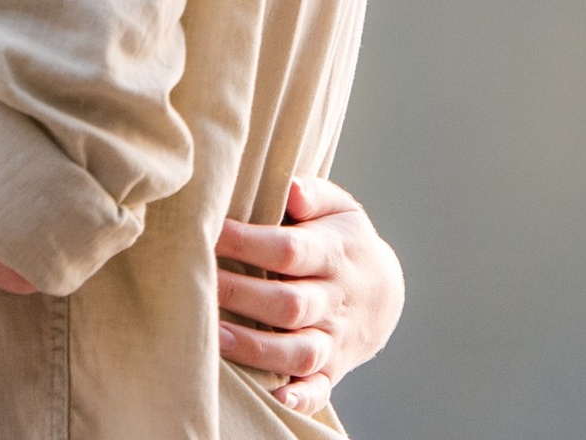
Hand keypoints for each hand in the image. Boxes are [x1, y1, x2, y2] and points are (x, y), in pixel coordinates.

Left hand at [215, 175, 405, 418]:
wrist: (384, 291)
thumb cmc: (343, 238)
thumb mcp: (339, 207)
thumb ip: (314, 193)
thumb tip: (292, 188)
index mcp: (334, 253)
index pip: (289, 249)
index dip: (248, 242)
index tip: (210, 231)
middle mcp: (335, 300)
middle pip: (289, 304)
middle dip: (242, 296)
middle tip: (201, 283)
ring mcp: (335, 339)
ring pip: (300, 351)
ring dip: (258, 349)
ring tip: (217, 338)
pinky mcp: (333, 371)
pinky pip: (319, 391)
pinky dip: (300, 399)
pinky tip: (274, 397)